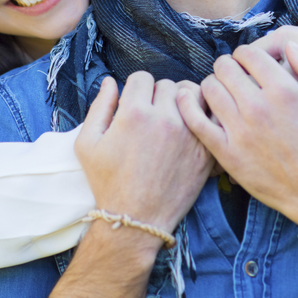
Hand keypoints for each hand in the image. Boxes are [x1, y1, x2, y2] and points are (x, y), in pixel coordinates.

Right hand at [75, 74, 212, 234]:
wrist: (136, 219)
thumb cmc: (107, 183)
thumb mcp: (87, 144)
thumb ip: (99, 106)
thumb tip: (110, 81)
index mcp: (134, 113)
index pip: (141, 78)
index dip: (135, 88)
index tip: (134, 103)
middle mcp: (164, 119)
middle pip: (167, 84)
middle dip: (158, 94)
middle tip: (152, 113)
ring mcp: (188, 134)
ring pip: (193, 94)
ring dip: (183, 100)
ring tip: (174, 116)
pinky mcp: (205, 150)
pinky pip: (210, 118)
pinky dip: (202, 118)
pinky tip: (191, 127)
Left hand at [177, 42, 297, 227]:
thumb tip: (290, 46)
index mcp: (283, 91)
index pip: (248, 54)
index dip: (245, 54)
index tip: (247, 63)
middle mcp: (258, 107)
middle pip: (224, 67)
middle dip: (227, 66)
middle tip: (232, 76)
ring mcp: (239, 131)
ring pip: (209, 88)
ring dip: (212, 84)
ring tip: (220, 91)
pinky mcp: (226, 152)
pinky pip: (196, 120)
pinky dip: (188, 105)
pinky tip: (190, 100)